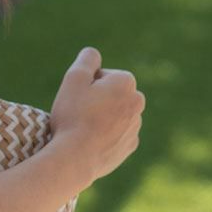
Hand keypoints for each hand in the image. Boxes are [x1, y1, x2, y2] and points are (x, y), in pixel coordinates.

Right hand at [49, 46, 145, 188]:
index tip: (76, 99)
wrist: (76, 158)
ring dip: (100, 118)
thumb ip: (86, 60)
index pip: (102, 76)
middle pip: (111, 95)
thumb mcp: (73, 79)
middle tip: (77, 114)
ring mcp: (135, 126)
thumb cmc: (73, 116)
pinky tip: (90, 143)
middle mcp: (137, 102)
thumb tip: (93, 53)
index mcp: (126, 82)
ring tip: (82, 130)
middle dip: (97, 101)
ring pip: (114, 115)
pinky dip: (104, 137)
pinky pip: (116, 135)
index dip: (85, 86)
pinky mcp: (129, 146)